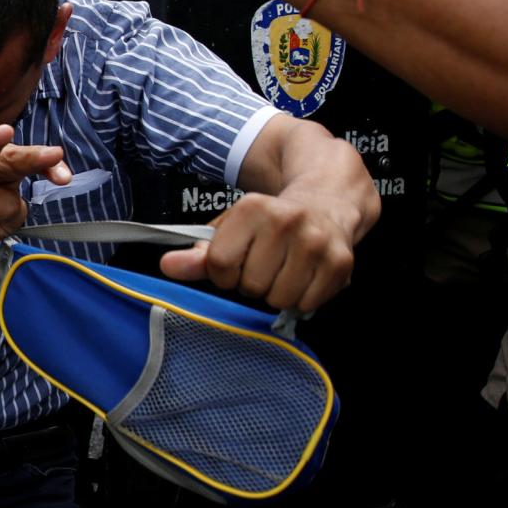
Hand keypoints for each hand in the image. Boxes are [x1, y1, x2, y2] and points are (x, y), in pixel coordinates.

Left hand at [157, 191, 360, 312]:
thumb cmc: (272, 223)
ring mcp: (316, 242)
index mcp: (253, 208)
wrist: (328, 203)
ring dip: (277, 292)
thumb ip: (199, 254)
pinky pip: (306, 304)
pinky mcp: (340, 263)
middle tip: (266, 263)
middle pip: (250, 285)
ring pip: (278, 299)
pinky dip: (302, 297)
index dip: (223, 272)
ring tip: (285, 269)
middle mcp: (286, 221)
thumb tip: (167, 265)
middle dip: (253, 282)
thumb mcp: (232, 230)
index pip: (219, 264)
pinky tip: (305, 275)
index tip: (236, 263)